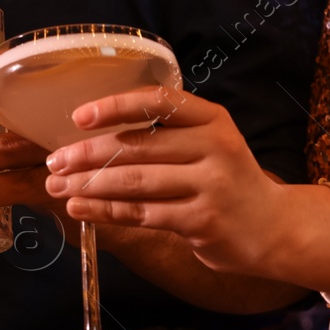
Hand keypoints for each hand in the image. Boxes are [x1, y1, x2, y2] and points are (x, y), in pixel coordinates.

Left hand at [41, 85, 329, 293]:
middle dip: (87, 154)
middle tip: (54, 161)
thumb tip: (91, 134)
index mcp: (211, 118)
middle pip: (137, 146)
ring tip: (57, 186)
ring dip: (88, 184)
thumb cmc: (226, 181)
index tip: (79, 116)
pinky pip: (141, 213)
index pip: (158, 101)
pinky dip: (104, 211)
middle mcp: (214, 146)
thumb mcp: (208, 143)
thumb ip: (165, 134)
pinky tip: (79, 208)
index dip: (115, 106)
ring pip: (134, 181)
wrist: (275, 228)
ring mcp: (210, 184)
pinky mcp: (201, 220)